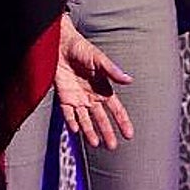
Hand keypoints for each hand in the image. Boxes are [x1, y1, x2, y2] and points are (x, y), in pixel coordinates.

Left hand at [55, 13, 132, 149]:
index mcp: (103, 89)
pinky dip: (71, 121)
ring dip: (90, 131)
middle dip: (107, 132)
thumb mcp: (99, 59)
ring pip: (85, 119)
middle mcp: (91, 97)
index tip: (129, 135)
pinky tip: (76, 130)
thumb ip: (112, 71)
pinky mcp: (63, 96)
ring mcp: (77, 98)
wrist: (59, 43)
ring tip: (96, 143)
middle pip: (101, 118)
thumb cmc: (81, 49)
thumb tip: (129, 80)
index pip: (116, 109)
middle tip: (112, 146)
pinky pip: (67, 112)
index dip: (122, 122)